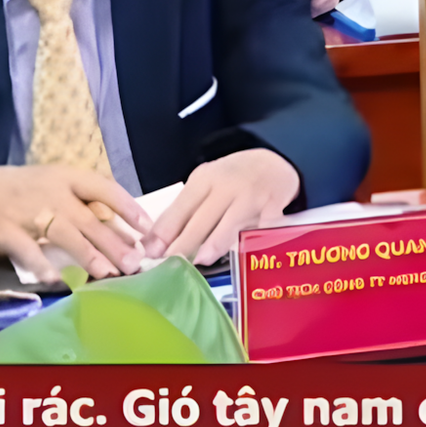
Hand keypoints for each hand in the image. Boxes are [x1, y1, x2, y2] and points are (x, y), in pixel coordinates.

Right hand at [0, 165, 154, 280]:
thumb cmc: (22, 191)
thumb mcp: (55, 185)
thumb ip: (86, 205)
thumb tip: (125, 232)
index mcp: (66, 177)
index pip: (105, 188)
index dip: (128, 207)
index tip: (148, 228)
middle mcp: (51, 192)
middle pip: (89, 218)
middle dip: (113, 242)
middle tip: (135, 262)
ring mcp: (27, 212)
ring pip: (64, 234)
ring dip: (87, 254)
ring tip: (108, 273)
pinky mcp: (5, 231)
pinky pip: (26, 250)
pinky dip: (41, 264)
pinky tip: (57, 279)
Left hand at [147, 148, 301, 264]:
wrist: (274, 162)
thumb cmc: (233, 179)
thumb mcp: (205, 185)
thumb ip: (183, 212)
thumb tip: (154, 244)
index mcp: (205, 179)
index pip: (181, 208)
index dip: (165, 232)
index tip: (151, 252)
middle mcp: (228, 186)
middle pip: (203, 219)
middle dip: (184, 243)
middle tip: (170, 264)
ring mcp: (252, 197)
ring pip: (231, 225)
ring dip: (215, 244)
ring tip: (201, 261)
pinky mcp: (274, 208)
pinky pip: (261, 229)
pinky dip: (252, 242)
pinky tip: (244, 253)